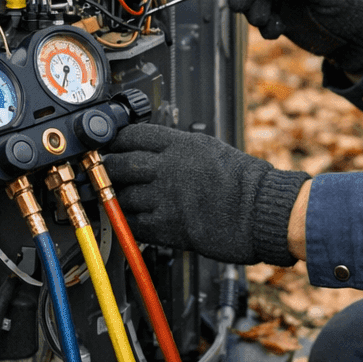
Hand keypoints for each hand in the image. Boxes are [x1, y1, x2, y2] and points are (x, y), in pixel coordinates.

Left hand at [104, 124, 309, 265]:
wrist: (262, 211)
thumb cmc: (245, 182)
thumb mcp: (210, 150)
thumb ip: (179, 149)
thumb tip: (156, 152)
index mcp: (181, 144)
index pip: (132, 135)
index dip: (114, 141)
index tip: (108, 147)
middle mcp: (169, 167)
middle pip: (119, 164)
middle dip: (106, 170)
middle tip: (101, 174)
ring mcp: (166, 197)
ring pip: (122, 196)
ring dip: (115, 199)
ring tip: (114, 200)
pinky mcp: (167, 226)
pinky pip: (133, 223)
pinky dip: (127, 223)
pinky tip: (130, 221)